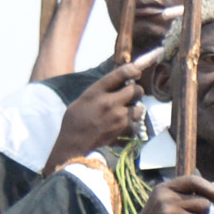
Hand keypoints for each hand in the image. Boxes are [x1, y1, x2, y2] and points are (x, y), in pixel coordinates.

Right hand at [47, 54, 159, 170]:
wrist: (74, 143)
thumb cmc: (75, 120)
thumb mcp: (83, 99)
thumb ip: (100, 91)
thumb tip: (118, 84)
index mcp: (97, 92)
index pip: (120, 74)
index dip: (132, 70)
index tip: (136, 70)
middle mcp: (110, 102)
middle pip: (136, 90)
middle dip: (135, 91)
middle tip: (130, 94)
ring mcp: (119, 117)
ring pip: (139, 107)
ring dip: (134, 108)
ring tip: (124, 111)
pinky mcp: (124, 129)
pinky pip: (135, 122)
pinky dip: (131, 123)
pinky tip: (122, 124)